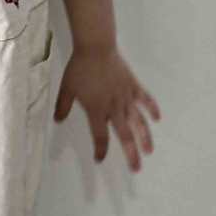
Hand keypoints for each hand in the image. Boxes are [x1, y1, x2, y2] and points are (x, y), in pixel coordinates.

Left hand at [54, 43, 160, 171]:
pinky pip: (145, 99)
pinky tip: (157, 118)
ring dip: (145, 137)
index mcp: (97, 110)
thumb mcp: (66, 88)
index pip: (100, 136)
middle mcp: (114, 107)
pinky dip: (152, 108)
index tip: (99, 159)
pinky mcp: (133, 85)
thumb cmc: (79, 68)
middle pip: (125, 135)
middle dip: (131, 153)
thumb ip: (63, 105)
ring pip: (138, 121)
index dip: (100, 150)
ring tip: (149, 151)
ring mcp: (126, 97)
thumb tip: (57, 120)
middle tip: (136, 168)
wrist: (96, 48)